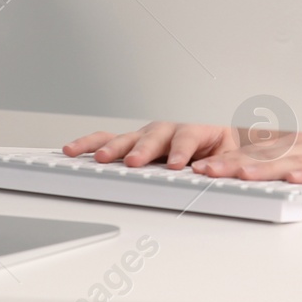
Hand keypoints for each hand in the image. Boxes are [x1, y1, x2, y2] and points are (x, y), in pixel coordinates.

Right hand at [64, 120, 239, 168]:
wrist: (216, 139)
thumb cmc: (220, 148)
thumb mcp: (229, 155)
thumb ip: (222, 162)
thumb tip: (211, 171)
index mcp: (195, 130)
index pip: (187, 138)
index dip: (180, 151)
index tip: (175, 165)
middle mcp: (167, 130)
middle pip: (152, 137)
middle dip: (142, 150)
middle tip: (133, 161)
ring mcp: (147, 135)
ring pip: (126, 138)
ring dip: (111, 148)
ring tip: (97, 157)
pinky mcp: (132, 142)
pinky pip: (108, 140)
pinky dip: (90, 144)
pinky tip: (72, 150)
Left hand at [192, 110, 301, 188]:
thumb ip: (288, 155)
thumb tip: (252, 162)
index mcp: (300, 145)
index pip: (258, 153)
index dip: (228, 159)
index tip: (200, 166)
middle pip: (267, 157)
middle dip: (234, 164)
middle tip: (206, 172)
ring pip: (293, 163)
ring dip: (265, 168)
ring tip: (239, 174)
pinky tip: (294, 178)